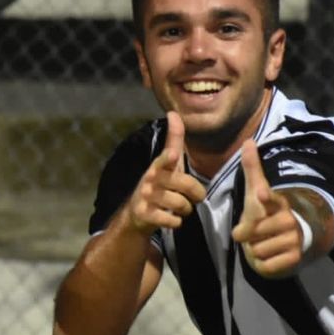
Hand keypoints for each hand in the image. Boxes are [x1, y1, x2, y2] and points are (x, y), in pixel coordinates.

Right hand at [125, 111, 206, 234]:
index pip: (165, 159)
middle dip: (196, 194)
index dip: (169, 158)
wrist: (137, 213)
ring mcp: (146, 197)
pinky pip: (172, 221)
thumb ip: (173, 139)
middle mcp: (150, 179)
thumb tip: (173, 112)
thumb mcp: (167, 162)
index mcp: (159, 165)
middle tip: (193, 197)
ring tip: (181, 208)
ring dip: (186, 210)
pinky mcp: (144, 214)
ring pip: (181, 204)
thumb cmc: (159, 183)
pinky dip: (176, 222)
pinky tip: (172, 219)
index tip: (173, 155)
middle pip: (185, 185)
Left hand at [231, 139, 302, 277]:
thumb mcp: (256, 191)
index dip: (264, 197)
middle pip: (252, 232)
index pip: (270, 198)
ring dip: (254, 250)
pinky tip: (270, 256)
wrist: (285, 240)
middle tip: (256, 233)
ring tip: (263, 243)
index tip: (259, 194)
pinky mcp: (294, 258)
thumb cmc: (265, 213)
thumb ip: (252, 168)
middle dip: (248, 236)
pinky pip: (266, 265)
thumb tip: (248, 140)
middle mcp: (288, 219)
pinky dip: (263, 264)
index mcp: (277, 202)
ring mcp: (294, 239)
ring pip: (257, 250)